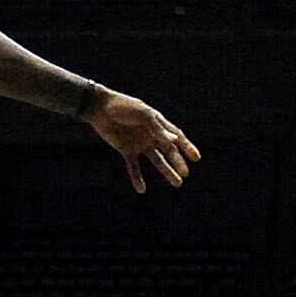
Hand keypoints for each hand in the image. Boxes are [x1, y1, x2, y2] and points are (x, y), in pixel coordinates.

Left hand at [86, 90, 200, 193]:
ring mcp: (139, 143)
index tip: (196, 158)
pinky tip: (141, 189)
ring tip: (177, 183)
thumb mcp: (142, 115)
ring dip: (166, 171)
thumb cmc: (123, 107)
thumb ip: (158, 128)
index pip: (176, 137)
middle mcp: (151, 135)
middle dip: (177, 162)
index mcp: (158, 123)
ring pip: (156, 160)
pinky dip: (137, 178)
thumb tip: (174, 140)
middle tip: (185, 174)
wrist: (99, 108)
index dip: (187, 147)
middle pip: (168, 151)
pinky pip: (134, 167)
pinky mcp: (126, 150)